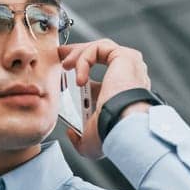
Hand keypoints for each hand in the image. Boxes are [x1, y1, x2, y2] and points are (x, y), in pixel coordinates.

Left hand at [59, 38, 151, 158]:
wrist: (121, 127)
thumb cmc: (111, 135)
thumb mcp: (90, 141)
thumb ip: (79, 138)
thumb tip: (72, 133)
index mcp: (120, 93)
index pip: (99, 75)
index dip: (80, 69)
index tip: (63, 70)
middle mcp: (128, 76)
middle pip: (100, 55)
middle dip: (77, 52)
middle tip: (60, 55)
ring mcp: (129, 64)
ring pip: (99, 48)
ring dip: (78, 55)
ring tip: (64, 66)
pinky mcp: (125, 56)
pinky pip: (99, 49)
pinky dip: (84, 59)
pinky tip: (79, 78)